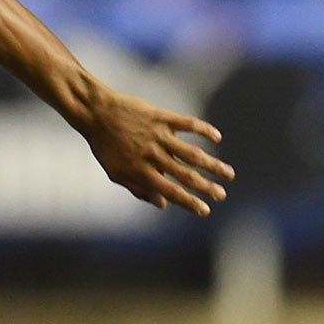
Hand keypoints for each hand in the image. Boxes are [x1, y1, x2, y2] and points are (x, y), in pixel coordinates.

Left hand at [77, 92, 233, 215]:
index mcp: (141, 171)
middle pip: (185, 175)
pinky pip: (188, 124)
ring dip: (213, 164)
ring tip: (228, 173)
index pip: (171, 191)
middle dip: (206, 187)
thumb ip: (139, 189)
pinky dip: (204, 130)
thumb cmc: (105, 145)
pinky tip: (217, 137)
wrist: (96, 113)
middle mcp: (153, 155)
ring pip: (192, 153)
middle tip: (222, 195)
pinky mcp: (161, 117)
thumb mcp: (115, 172)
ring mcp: (158, 135)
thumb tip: (162, 204)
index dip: (189, 202)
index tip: (206, 210)